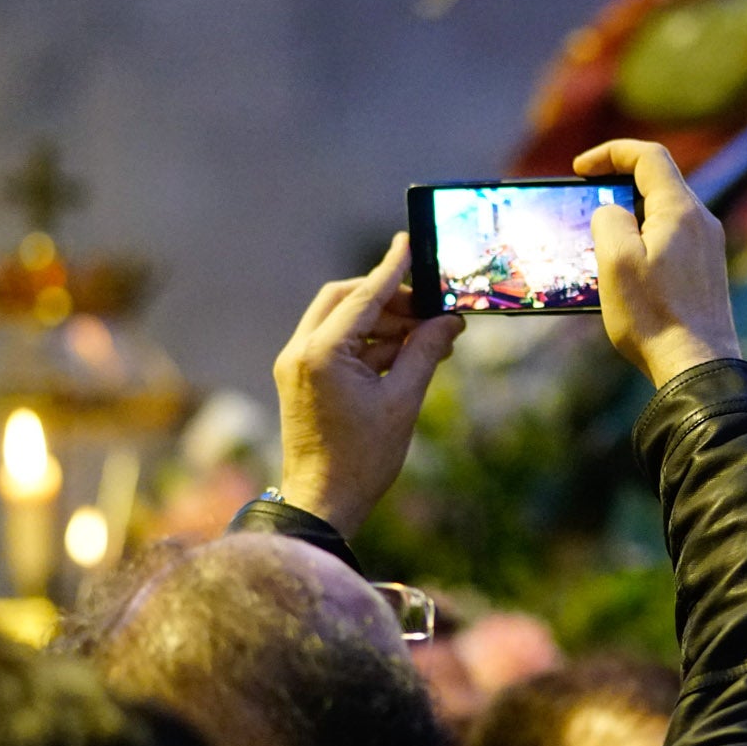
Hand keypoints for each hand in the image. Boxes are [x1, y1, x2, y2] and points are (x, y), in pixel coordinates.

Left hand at [273, 233, 463, 534]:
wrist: (322, 502)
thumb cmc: (362, 460)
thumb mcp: (403, 402)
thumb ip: (424, 352)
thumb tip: (449, 321)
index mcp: (321, 354)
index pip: (363, 295)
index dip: (392, 268)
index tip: (409, 243)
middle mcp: (301, 351)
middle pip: (346, 299)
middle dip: (389, 299)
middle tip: (429, 310)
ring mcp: (297, 365)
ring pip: (342, 321)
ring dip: (383, 324)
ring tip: (428, 341)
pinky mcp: (302, 379)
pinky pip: (337, 345)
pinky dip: (370, 345)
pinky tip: (405, 356)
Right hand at [577, 140, 740, 387]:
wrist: (698, 366)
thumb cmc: (654, 316)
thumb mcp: (616, 261)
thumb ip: (608, 220)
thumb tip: (612, 212)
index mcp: (680, 209)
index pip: (648, 156)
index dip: (611, 152)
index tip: (580, 169)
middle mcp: (701, 221)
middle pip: (657, 183)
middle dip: (616, 186)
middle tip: (585, 206)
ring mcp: (708, 247)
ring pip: (663, 213)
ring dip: (629, 217)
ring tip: (600, 243)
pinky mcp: (706, 272)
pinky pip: (672, 239)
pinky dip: (644, 240)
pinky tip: (625, 271)